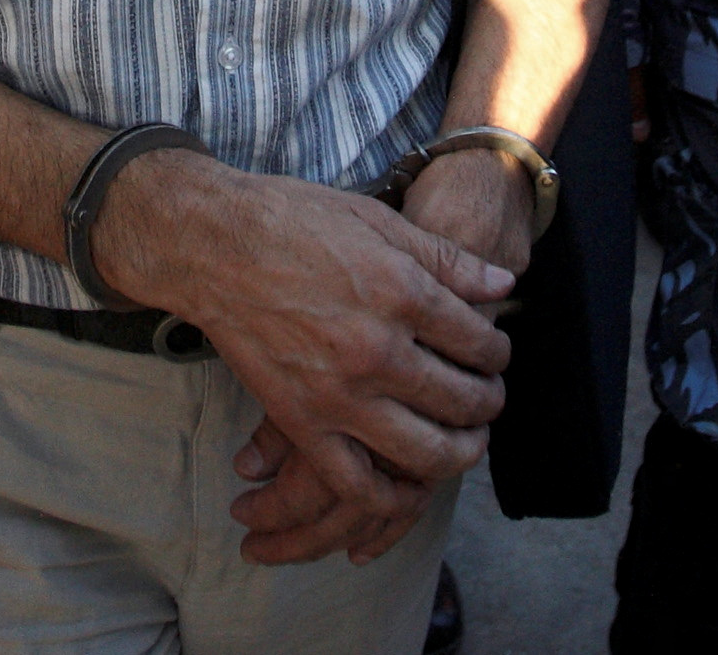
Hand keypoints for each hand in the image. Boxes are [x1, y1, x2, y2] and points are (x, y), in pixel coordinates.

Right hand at [221, 146, 540, 566]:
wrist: (212, 246)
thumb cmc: (293, 221)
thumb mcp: (377, 220)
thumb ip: (446, 258)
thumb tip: (504, 284)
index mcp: (403, 293)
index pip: (479, 342)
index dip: (498, 352)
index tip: (494, 353)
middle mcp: (378, 350)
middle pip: (463, 399)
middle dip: (489, 402)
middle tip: (490, 398)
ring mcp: (340, 393)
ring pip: (425, 451)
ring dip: (460, 453)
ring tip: (467, 441)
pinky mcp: (302, 421)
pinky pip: (356, 481)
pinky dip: (390, 496)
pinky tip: (407, 486)